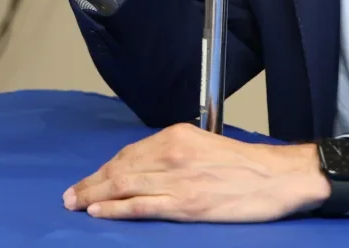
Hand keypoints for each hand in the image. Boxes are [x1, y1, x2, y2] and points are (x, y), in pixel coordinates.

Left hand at [63, 123, 348, 221]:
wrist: (277, 177)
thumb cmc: (247, 164)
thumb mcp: (208, 145)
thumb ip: (178, 152)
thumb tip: (152, 165)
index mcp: (178, 136)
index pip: (130, 152)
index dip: (106, 167)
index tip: (92, 177)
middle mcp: (172, 154)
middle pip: (120, 168)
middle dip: (92, 182)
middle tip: (71, 194)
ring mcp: (176, 180)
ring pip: (123, 186)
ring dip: (94, 195)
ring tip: (76, 203)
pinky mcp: (184, 204)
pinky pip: (139, 205)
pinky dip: (114, 208)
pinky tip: (98, 212)